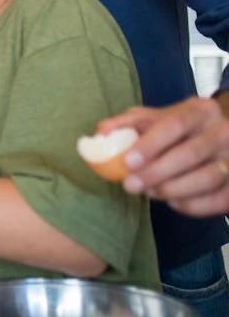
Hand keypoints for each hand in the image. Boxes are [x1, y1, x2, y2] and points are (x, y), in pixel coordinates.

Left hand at [97, 96, 228, 216]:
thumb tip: (100, 133)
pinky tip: (173, 202)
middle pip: (190, 153)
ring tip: (150, 192)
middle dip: (156, 173)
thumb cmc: (180, 128)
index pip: (174, 124)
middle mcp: (224, 131)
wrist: (221, 135)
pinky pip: (219, 200)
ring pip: (207, 178)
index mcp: (200, 110)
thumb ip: (128, 124)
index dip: (150, 144)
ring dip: (173, 190)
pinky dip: (193, 205)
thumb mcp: (156, 118)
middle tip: (130, 186)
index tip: (127, 162)